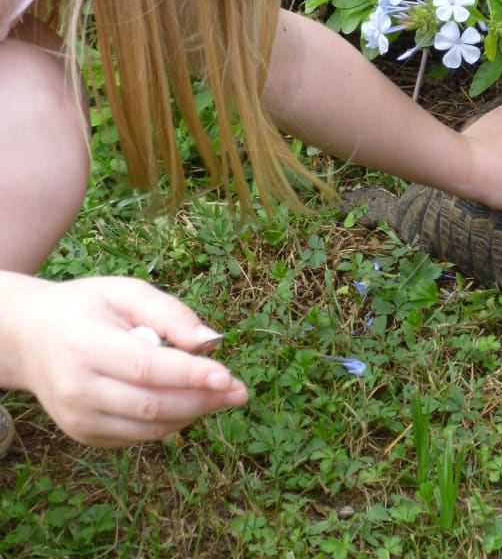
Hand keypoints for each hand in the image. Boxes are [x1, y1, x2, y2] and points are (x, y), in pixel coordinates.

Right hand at [10, 275, 247, 446]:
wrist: (32, 338)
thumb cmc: (89, 309)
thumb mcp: (126, 293)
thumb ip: (170, 313)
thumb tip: (211, 339)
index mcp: (85, 346)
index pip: (147, 369)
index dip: (190, 375)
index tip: (227, 375)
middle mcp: (77, 388)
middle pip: (152, 405)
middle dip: (203, 400)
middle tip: (240, 391)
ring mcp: (78, 418)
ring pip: (150, 429)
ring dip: (194, 414)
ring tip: (222, 396)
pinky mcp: (84, 434)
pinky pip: (139, 437)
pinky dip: (172, 423)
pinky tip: (190, 403)